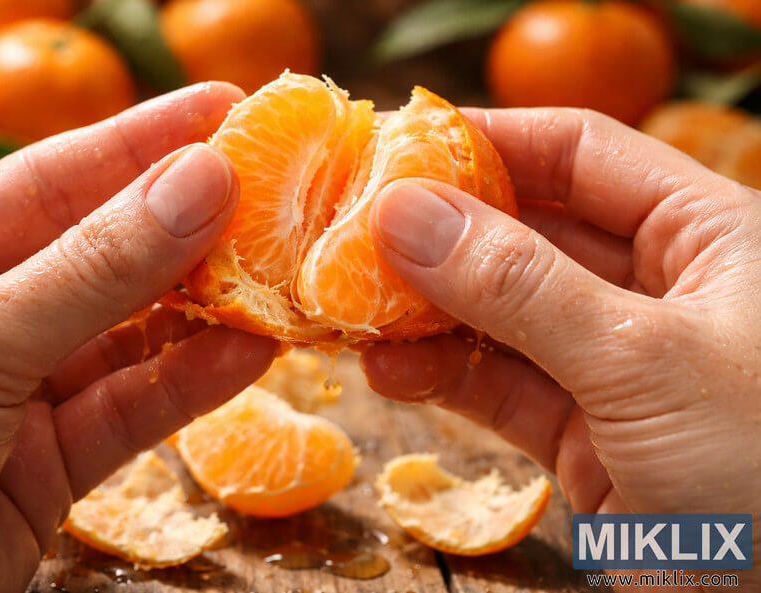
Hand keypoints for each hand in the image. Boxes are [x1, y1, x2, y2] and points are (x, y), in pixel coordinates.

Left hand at [0, 82, 277, 592]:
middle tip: (275, 191)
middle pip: (106, 252)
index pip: (54, 177)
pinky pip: (134, 408)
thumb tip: (201, 184)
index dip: (143, 140)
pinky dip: (192, 382)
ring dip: (206, 309)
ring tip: (277, 279)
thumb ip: (92, 272)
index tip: (225, 110)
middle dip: (189, 224)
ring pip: (132, 334)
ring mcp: (22, 388)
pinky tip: (248, 352)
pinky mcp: (53, 461)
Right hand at [363, 108, 760, 591]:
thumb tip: (407, 213)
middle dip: (442, 234)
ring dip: (427, 312)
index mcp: (706, 237)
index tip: (401, 143)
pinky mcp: (584, 434)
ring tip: (356, 306)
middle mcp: (658, 290)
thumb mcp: (641, 361)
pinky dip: (442, 377)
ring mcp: (615, 364)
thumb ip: (519, 287)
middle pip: (528, 233)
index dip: (490, 140)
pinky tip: (389, 370)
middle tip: (355, 229)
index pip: (582, 154)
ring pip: (502, 315)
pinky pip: (499, 386)